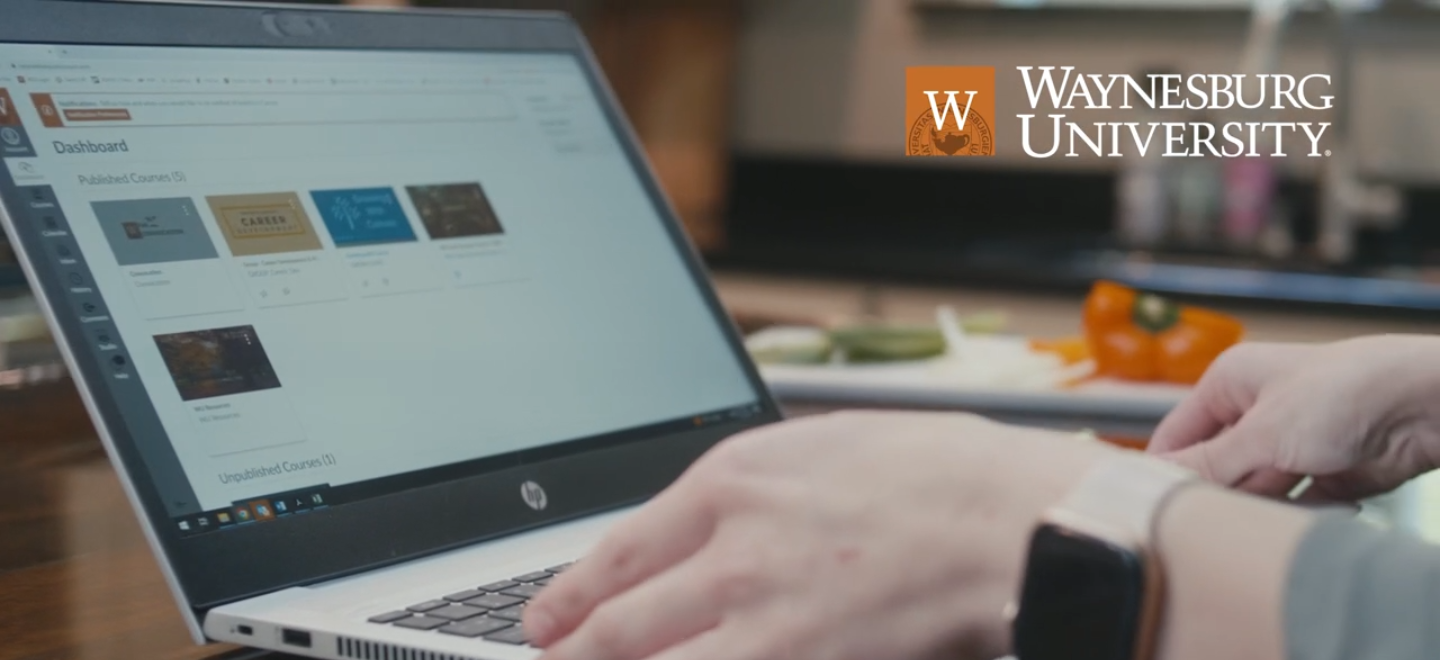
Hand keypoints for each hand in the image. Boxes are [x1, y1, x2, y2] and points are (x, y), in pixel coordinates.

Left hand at [522, 411, 1113, 659]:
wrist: (1008, 519)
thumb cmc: (937, 472)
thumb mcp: (822, 445)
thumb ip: (753, 489)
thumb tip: (709, 522)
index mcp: (731, 482)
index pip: (620, 550)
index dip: (572, 594)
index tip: (549, 617)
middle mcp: (730, 549)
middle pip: (620, 622)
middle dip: (573, 652)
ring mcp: (761, 615)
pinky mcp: (797, 659)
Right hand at [1148, 335, 1439, 501]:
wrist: (1424, 406)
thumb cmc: (1344, 392)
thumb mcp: (1262, 433)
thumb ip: (1208, 464)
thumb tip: (1159, 480)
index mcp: (1231, 383)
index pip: (1177, 432)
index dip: (1164, 468)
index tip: (1152, 506)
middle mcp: (1257, 411)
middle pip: (1215, 465)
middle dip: (1215, 492)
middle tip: (1205, 523)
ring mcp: (1292, 443)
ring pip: (1254, 488)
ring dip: (1256, 506)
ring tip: (1256, 518)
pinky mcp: (1324, 472)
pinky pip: (1292, 503)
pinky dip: (1293, 514)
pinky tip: (1301, 512)